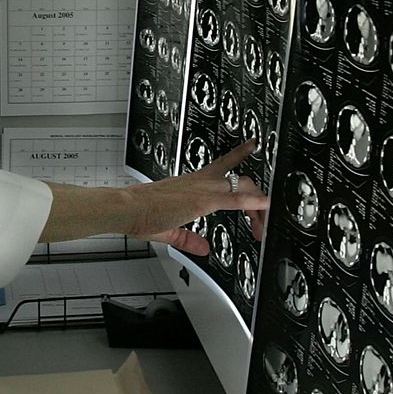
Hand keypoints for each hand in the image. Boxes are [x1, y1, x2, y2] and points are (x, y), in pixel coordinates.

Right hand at [129, 140, 268, 255]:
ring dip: (258, 205)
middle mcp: (200, 181)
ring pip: (242, 186)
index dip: (239, 154)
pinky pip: (233, 199)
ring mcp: (202, 188)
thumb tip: (203, 248)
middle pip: (240, 180)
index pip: (222, 164)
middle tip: (264, 213)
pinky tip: (265, 206)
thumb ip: (189, 239)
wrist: (127, 208)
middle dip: (256, 196)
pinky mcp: (201, 199)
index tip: (251, 145)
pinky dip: (252, 201)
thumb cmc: (139, 213)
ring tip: (265, 222)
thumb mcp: (170, 230)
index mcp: (192, 183)